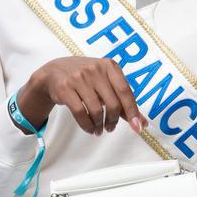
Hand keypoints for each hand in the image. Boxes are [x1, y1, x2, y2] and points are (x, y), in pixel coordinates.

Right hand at [18, 58, 146, 136]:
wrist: (54, 71)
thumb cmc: (86, 78)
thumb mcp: (106, 82)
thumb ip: (123, 101)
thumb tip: (141, 122)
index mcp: (110, 66)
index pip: (125, 91)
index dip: (132, 111)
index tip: (137, 127)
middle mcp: (96, 70)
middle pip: (112, 103)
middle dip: (113, 120)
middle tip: (110, 128)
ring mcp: (79, 78)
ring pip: (96, 109)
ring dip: (99, 125)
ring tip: (99, 130)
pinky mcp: (65, 88)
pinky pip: (80, 112)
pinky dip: (87, 125)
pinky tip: (89, 128)